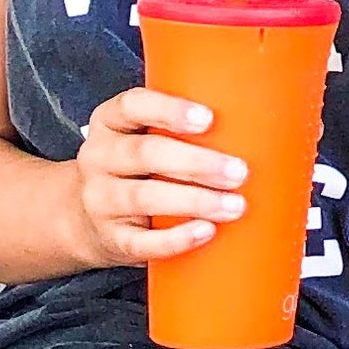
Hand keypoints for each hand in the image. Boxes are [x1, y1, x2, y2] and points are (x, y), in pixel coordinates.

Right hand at [70, 87, 247, 268]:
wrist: (87, 218)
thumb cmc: (137, 166)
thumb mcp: (142, 135)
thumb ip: (182, 126)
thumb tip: (261, 122)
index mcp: (110, 122)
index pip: (132, 105)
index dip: (169, 110)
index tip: (208, 119)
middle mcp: (98, 158)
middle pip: (144, 154)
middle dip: (196, 163)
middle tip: (239, 172)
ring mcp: (99, 200)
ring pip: (145, 198)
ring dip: (195, 201)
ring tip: (234, 206)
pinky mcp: (111, 238)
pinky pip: (141, 242)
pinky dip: (176, 239)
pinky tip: (206, 232)